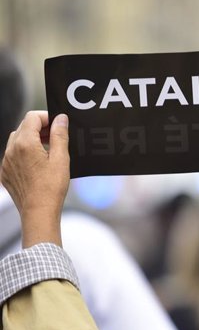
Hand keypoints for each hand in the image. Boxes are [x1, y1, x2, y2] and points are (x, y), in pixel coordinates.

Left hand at [0, 111, 69, 246]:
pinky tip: (38, 165)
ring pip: (16, 140)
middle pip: (23, 127)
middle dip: (40, 128)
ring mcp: (6, 162)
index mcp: (25, 144)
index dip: (47, 117)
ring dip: (31, 140)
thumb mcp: (61, 158)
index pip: (32, 117)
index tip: (58, 125)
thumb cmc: (51, 188)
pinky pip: (12, 155)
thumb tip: (60, 119)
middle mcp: (11, 150)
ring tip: (47, 151)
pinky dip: (24, 153)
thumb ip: (60, 135)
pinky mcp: (5, 172)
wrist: (38, 212)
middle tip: (56, 137)